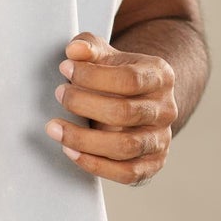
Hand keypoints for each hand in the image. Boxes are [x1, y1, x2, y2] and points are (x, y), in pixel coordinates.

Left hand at [44, 31, 176, 186]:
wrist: (139, 100)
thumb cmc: (117, 75)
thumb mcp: (105, 55)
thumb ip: (89, 48)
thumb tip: (75, 51)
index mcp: (160, 76)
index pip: (129, 79)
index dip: (93, 76)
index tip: (65, 69)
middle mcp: (166, 109)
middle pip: (125, 112)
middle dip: (84, 104)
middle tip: (59, 95)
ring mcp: (161, 139)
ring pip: (125, 146)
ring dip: (83, 139)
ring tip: (54, 128)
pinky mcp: (153, 164)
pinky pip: (126, 173)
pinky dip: (94, 164)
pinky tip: (70, 150)